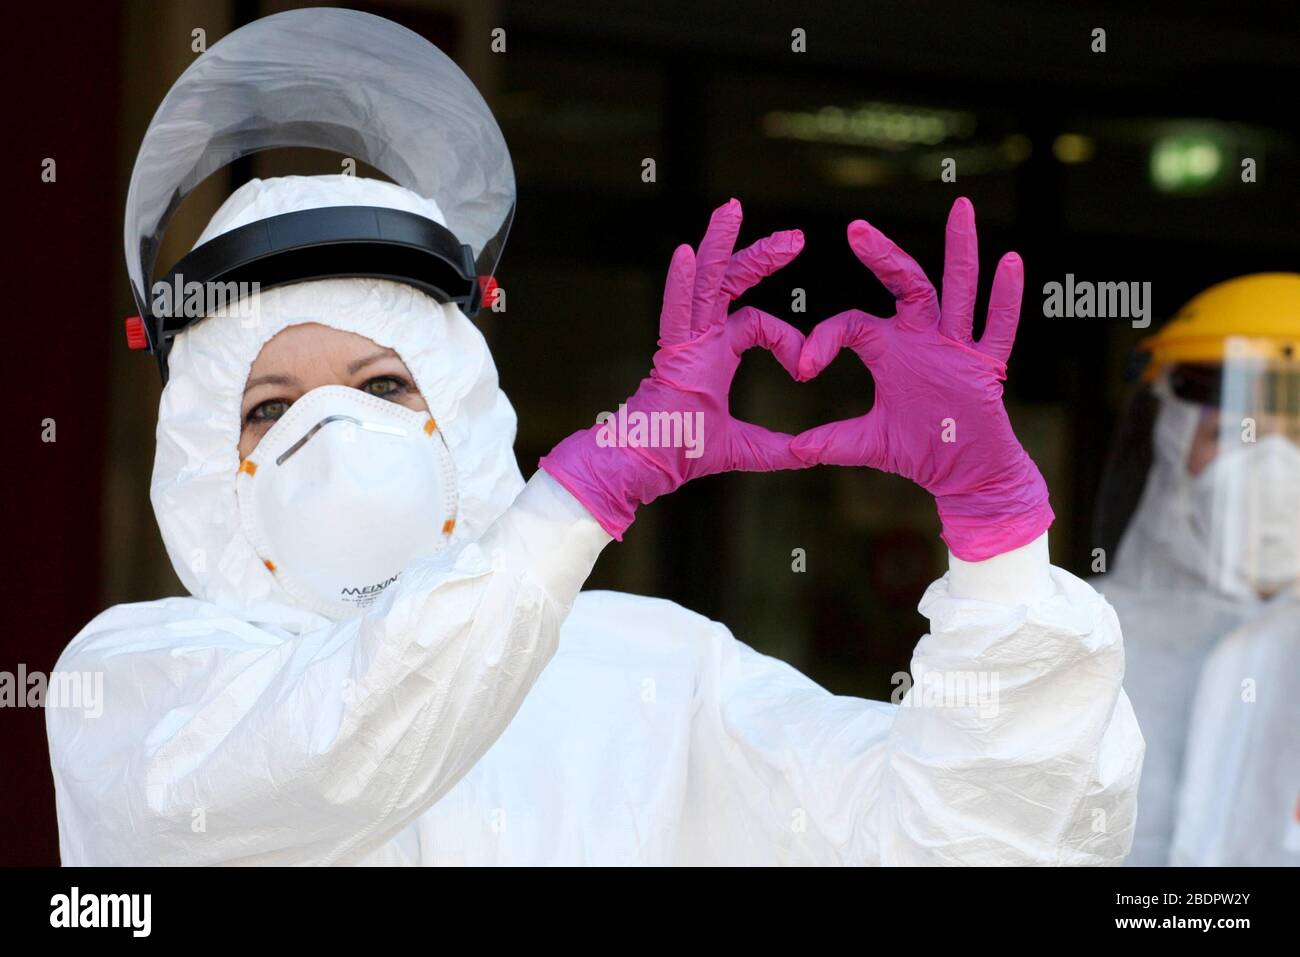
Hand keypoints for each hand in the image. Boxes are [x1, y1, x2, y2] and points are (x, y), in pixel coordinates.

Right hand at [541, 199, 807, 539]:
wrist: (647, 465)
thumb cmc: (682, 453)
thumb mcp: (745, 448)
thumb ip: (778, 449)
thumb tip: (810, 456)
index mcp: (715, 353)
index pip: (758, 323)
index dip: (788, 340)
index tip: (804, 368)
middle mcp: (700, 338)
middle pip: (731, 282)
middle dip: (762, 256)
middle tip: (797, 237)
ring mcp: (684, 341)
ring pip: (704, 281)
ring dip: (719, 243)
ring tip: (732, 208)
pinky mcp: (671, 353)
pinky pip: (676, 310)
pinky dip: (681, 283)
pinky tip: (686, 253)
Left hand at [792, 197, 1052, 560]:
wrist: (963, 472)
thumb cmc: (919, 450)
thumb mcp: (868, 443)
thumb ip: (832, 441)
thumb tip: (793, 450)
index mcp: (889, 348)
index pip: (853, 322)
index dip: (824, 338)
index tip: (802, 367)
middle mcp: (922, 337)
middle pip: (904, 283)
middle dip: (882, 255)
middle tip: (856, 227)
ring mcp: (956, 346)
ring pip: (958, 290)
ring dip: (960, 250)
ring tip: (961, 208)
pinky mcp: (985, 365)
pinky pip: (998, 327)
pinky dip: (1006, 297)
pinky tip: (1011, 262)